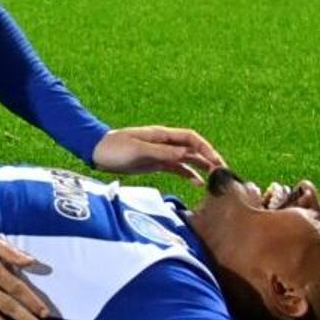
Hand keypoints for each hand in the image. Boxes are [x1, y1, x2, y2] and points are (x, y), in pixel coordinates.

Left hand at [90, 124, 221, 182]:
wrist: (97, 152)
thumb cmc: (115, 148)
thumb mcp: (138, 150)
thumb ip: (161, 152)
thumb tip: (185, 153)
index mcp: (162, 135)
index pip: (191, 138)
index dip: (205, 148)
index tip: (216, 161)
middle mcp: (165, 143)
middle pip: (193, 148)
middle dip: (209, 159)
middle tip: (222, 173)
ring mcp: (161, 153)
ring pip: (188, 159)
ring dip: (202, 167)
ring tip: (215, 179)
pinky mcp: (156, 163)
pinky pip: (178, 168)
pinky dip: (189, 174)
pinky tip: (198, 184)